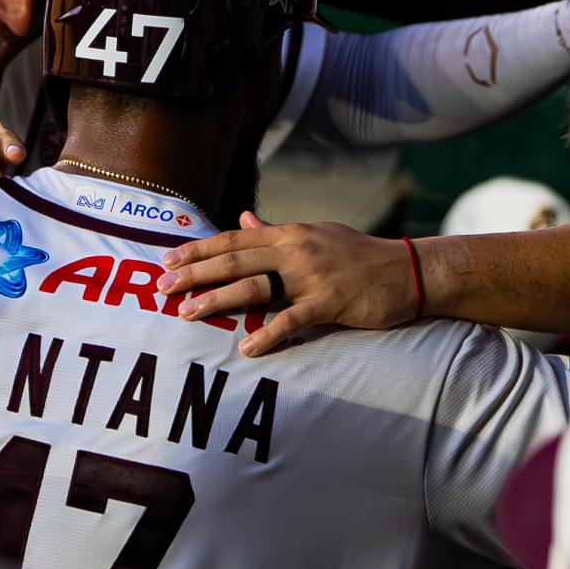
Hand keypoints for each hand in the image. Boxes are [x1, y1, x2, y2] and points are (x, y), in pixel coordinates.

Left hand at [157, 212, 418, 355]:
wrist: (407, 271)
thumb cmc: (359, 256)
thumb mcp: (316, 235)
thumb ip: (277, 232)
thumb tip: (243, 220)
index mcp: (289, 234)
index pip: (233, 239)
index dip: (199, 250)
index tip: (168, 260)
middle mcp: (295, 250)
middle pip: (234, 260)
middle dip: (195, 274)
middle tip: (162, 288)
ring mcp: (311, 276)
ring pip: (254, 286)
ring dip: (217, 300)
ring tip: (187, 314)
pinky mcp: (330, 303)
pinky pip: (292, 320)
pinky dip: (268, 334)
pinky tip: (246, 348)